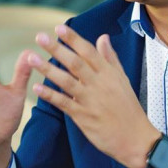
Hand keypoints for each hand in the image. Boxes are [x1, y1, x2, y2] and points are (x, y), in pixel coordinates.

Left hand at [29, 25, 158, 167]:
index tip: (59, 28)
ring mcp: (90, 100)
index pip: (89, 52)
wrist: (136, 138)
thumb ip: (111, 58)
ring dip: (48, 69)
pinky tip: (37, 87)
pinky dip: (50, 95)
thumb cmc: (129, 108)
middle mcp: (99, 84)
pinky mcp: (84, 116)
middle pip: (75, 63)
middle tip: (40, 37)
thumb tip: (103, 37)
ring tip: (31, 57)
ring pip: (66, 81)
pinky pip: (64, 103)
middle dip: (57, 49)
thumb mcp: (123, 80)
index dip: (74, 39)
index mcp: (109, 74)